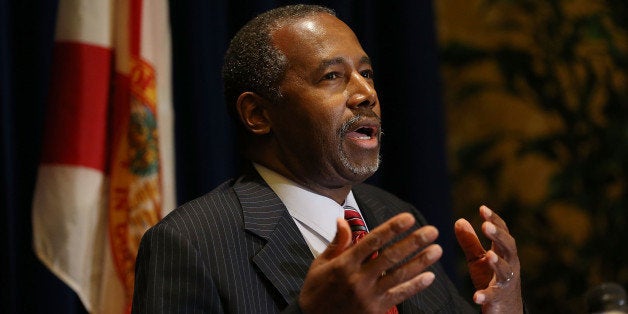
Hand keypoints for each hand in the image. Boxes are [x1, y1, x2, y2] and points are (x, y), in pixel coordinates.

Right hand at [299, 213, 441, 313]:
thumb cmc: (315, 291)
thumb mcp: (319, 264)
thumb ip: (337, 242)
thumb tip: (342, 219)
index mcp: (344, 263)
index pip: (373, 241)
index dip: (392, 228)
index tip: (409, 218)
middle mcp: (358, 278)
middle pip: (391, 256)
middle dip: (413, 242)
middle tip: (432, 231)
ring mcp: (368, 295)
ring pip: (399, 275)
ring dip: (420, 262)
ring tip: (437, 250)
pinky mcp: (374, 310)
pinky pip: (398, 296)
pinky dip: (415, 286)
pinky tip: (429, 276)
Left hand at [454, 205, 522, 312]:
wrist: (504, 309)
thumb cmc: (491, 279)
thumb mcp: (478, 259)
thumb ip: (470, 242)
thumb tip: (459, 220)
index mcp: (503, 252)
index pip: (502, 232)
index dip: (494, 220)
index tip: (482, 208)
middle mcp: (509, 264)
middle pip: (508, 247)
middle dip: (498, 236)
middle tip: (486, 225)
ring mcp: (506, 282)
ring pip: (505, 271)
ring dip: (497, 263)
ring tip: (489, 256)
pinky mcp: (498, 299)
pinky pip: (493, 296)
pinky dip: (485, 295)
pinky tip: (476, 296)